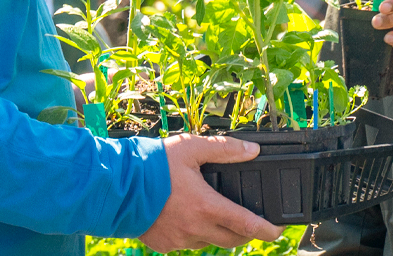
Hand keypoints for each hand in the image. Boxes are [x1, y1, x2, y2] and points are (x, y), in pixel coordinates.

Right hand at [140, 134, 283, 251]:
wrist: (114, 186)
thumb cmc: (152, 165)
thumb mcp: (192, 148)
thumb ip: (225, 149)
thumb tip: (253, 151)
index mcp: (206, 206)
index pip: (247, 225)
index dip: (267, 230)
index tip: (278, 230)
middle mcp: (195, 228)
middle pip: (233, 240)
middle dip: (247, 233)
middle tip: (253, 221)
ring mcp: (179, 239)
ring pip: (209, 242)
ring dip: (219, 232)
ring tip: (219, 214)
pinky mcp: (163, 244)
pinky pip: (187, 243)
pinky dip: (195, 233)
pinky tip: (189, 217)